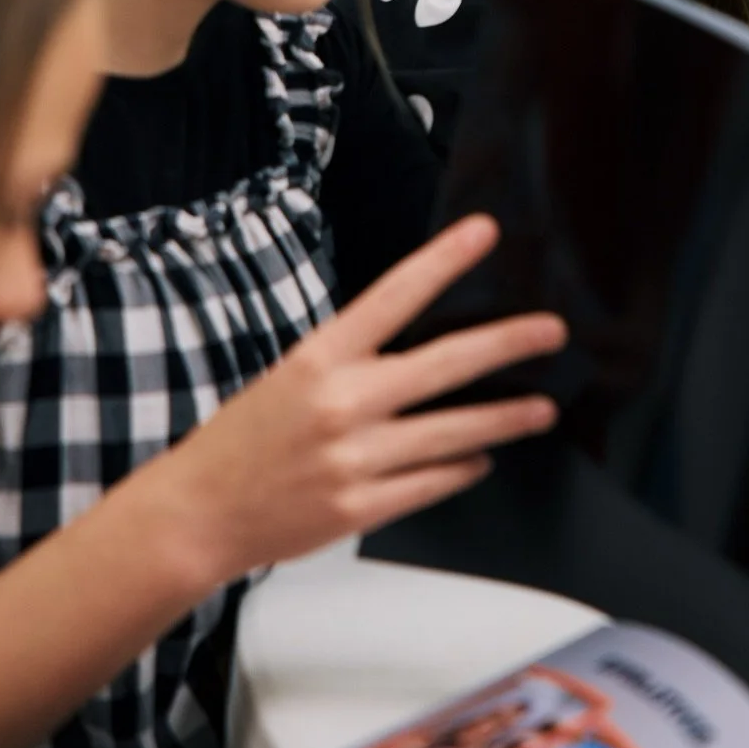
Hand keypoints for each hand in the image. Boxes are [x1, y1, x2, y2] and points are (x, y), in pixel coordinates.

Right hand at [158, 214, 565, 587]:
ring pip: (453, 432)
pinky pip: (432, 482)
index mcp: (320, 358)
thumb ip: (353, 362)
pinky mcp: (362, 508)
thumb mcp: (291, 377)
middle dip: (507, 344)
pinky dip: (463, 468)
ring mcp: (355, 458)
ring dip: (505, 418)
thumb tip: (419, 346)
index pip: (395, 295)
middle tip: (551, 332)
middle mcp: (343, 403)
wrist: (197, 514)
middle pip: (445, 364)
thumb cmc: (242, 440)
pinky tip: (482, 458)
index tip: (485, 233)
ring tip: (541, 408)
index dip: (444, 259)